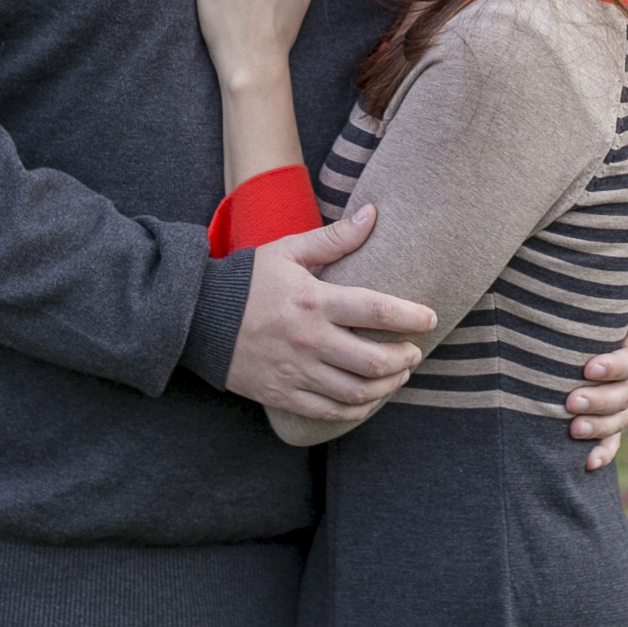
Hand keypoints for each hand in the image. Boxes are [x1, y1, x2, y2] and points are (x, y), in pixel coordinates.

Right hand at [225, 210, 438, 421]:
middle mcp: (308, 340)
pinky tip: (369, 399)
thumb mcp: (288, 251)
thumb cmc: (248, 280)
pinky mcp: (283, 393)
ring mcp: (296, 371)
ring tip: (399, 375)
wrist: (198, 318)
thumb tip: (372, 215)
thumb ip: (333, 238)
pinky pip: (330, 411)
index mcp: (314, 301)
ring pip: (355, 391)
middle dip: (403, 358)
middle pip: (373, 360)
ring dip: (386, 386)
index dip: (410, 316)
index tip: (430, 318)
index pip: (375, 310)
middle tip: (414, 352)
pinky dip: (357, 410)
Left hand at [566, 283, 627, 471]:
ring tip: (574, 430)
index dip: (613, 366)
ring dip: (598, 428)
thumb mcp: (623, 301)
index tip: (588, 368)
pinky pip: (614, 439)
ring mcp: (625, 401)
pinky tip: (588, 463)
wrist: (624, 334)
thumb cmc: (615, 313)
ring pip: (619, 420)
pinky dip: (604, 453)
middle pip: (624, 396)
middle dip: (599, 401)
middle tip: (572, 402)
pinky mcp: (614, 417)